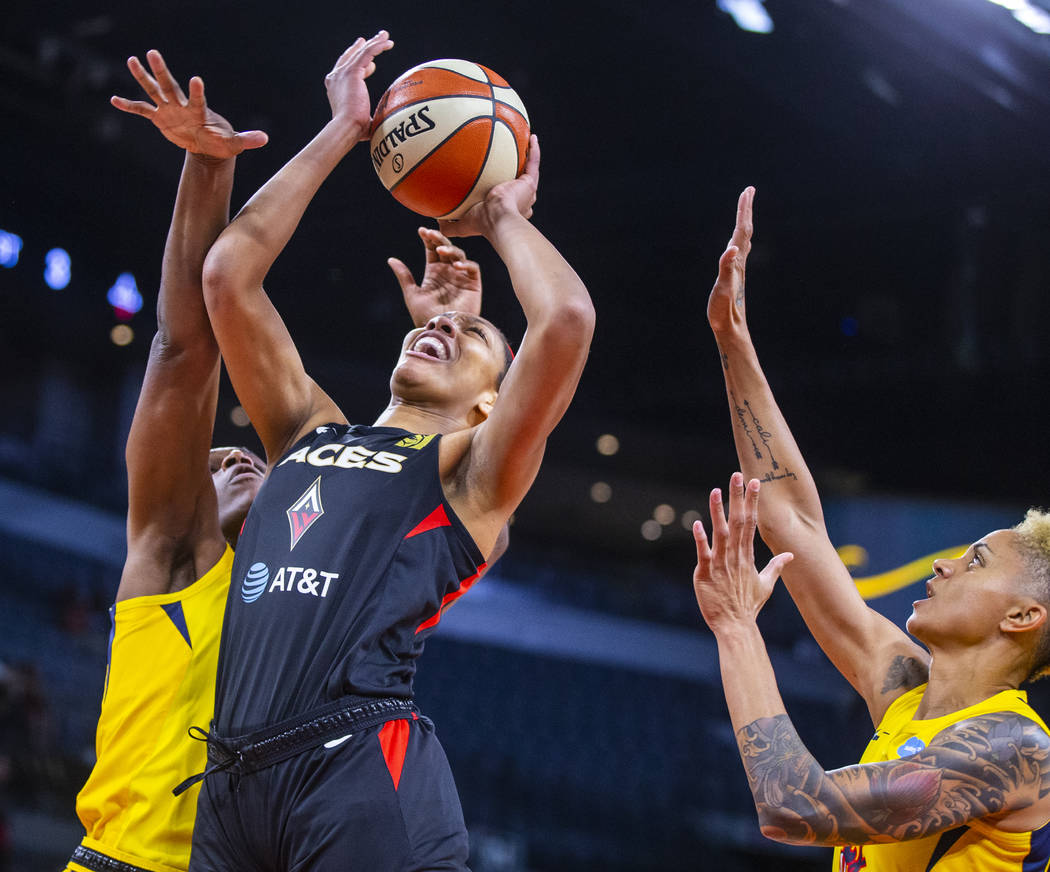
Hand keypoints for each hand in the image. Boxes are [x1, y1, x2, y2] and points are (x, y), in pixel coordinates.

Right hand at [110, 50, 267, 157]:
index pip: (197, 99)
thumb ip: (247, 140)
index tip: (197, 79)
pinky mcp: (160, 118)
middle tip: (153, 52)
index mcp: (199, 111)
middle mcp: (182, 106)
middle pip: (170, 86)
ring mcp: (170, 110)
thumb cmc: (223, 143)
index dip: (197, 91)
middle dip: (161, 71)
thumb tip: (265, 139)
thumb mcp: (235, 144)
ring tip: (132, 60)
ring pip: (154, 91)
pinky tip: (114, 99)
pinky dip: (129, 106)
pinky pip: (142, 110)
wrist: (210, 147)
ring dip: (142, 77)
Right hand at [325, 31, 394, 137]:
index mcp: (336, 88)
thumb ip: (368, 118)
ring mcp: (343, 73)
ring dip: (374, 42)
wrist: (346, 127)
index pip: (347, 69)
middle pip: (351, 56)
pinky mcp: (352, 72)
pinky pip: (367, 53)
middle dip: (363, 47)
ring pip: (361, 52)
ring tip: (385, 36)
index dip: (358, 63)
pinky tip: (388, 43)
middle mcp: (336, 77)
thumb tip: (380, 124)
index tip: (370, 62)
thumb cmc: (353, 131)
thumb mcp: (361, 121)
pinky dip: (378, 47)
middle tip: (373, 39)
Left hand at [388, 227, 481, 326]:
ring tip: (440, 251)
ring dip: (450, 250)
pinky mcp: (473, 285)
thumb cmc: (425, 317)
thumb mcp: (412, 295)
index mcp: (434, 273)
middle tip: (431, 233)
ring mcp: (461, 277)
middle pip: (445, 248)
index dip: (428, 239)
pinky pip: (473, 268)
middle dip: (438, 239)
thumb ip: (404, 276)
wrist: (441, 332)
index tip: (421, 230)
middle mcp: (448, 272)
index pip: (432, 250)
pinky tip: (455, 265)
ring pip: (459, 255)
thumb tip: (391, 259)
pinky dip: (466, 264)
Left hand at [439, 134, 539, 237]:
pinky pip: (533, 162)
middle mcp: (520, 202)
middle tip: (510, 160)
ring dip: (529, 157)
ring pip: (529, 171)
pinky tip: (532, 136)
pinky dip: (534, 150)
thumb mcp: (462, 225)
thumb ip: (450, 225)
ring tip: (526, 142)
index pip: (506, 201)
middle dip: (517, 174)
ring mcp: (526, 193)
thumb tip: (435, 221)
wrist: (497, 219)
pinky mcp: (530, 184)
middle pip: (518, 185)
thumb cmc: (481, 224)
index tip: (496, 181)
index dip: (503, 192)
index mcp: (507, 212)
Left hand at [692, 472, 792, 633]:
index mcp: (747, 556)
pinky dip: (701, 539)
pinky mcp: (706, 574)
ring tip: (716, 491)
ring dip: (718, 512)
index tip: (754, 482)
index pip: (751, 523)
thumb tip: (790, 555)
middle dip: (738, 498)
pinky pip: (704, 554)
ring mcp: (721, 564)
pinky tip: (697, 523)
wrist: (736, 627)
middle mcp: (735, 556)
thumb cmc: (748, 606)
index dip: (752, 502)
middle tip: (738, 475)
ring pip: (720, 533)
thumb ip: (775, 567)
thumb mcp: (766, 585)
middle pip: (738, 522)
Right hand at [707, 186, 753, 336]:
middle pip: (744, 230)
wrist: (730, 327)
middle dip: (745, 210)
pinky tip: (737, 241)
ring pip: (743, 239)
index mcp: (736, 260)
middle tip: (748, 191)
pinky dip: (738, 238)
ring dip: (743, 221)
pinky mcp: (733, 275)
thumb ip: (726, 267)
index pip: (741, 230)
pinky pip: (738, 250)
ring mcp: (737, 267)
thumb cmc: (724, 310)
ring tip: (744, 209)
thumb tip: (732, 248)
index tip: (747, 191)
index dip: (744, 210)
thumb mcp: (723, 288)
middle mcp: (739, 261)